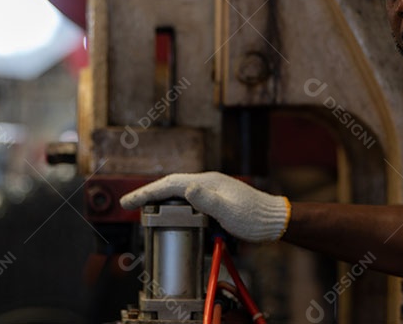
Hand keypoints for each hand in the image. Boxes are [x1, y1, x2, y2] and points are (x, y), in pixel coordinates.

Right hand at [120, 172, 289, 242]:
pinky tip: (171, 210)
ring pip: (178, 190)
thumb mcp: (229, 211)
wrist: (274, 220)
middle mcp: (207, 182)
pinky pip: (187, 197)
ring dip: (159, 196)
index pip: (169, 185)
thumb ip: (207, 200)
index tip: (128, 201)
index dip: (146, 192)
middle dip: (148, 193)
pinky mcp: (216, 198)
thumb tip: (186, 188)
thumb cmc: (254, 218)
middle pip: (170, 184)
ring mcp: (212, 189)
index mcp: (206, 183)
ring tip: (143, 205)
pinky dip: (173, 202)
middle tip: (128, 204)